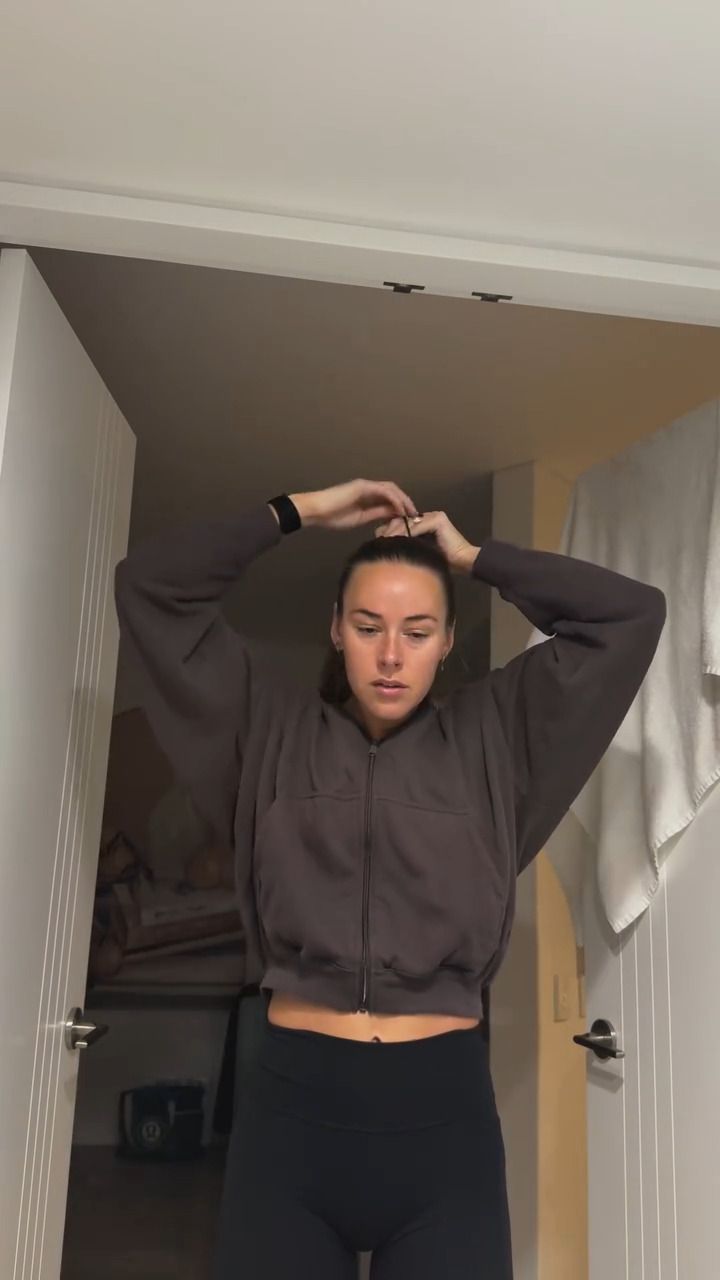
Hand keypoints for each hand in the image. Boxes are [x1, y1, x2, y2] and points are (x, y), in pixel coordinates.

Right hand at [289, 480, 417, 530]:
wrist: (317, 511)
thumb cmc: (333, 516)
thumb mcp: (361, 518)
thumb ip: (376, 514)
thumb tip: (392, 516)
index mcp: (368, 496)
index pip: (390, 499)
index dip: (401, 507)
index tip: (410, 519)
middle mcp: (369, 488)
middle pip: (394, 492)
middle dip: (406, 503)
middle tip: (416, 516)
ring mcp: (366, 485)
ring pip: (391, 489)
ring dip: (403, 500)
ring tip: (411, 512)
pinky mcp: (362, 486)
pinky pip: (383, 491)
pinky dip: (394, 500)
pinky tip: (400, 510)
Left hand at [375, 510, 479, 573]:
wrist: (464, 562)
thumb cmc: (443, 562)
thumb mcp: (420, 552)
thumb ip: (408, 546)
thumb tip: (388, 547)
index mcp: (424, 522)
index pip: (403, 523)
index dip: (390, 530)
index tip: (378, 540)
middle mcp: (428, 516)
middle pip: (403, 520)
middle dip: (390, 529)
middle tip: (378, 539)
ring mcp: (434, 516)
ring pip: (408, 523)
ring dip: (395, 531)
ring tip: (384, 540)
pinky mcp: (437, 519)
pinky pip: (416, 526)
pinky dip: (405, 533)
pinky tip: (396, 540)